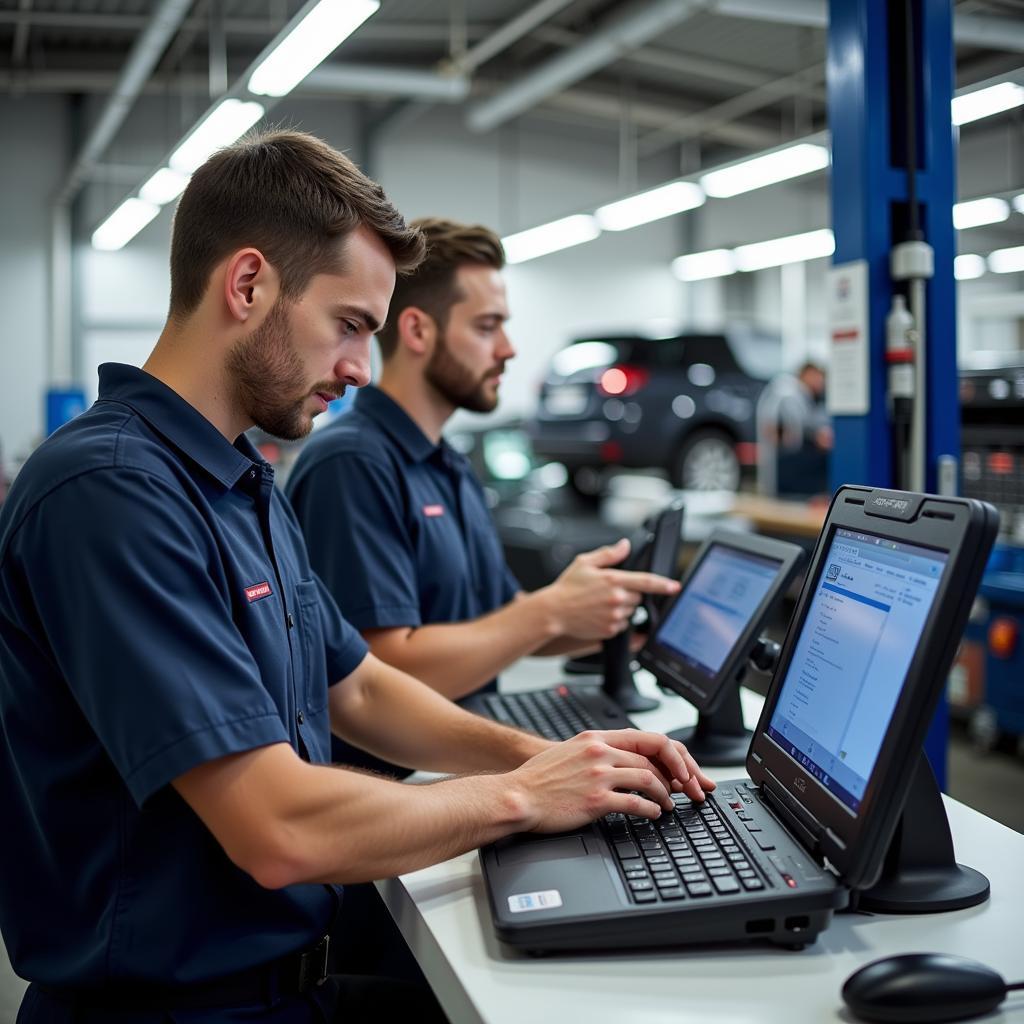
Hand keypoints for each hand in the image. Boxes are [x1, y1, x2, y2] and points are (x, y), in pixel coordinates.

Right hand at [508, 729, 715, 833]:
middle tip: (690, 789)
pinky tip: (654, 815)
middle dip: (679, 775)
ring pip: (650, 779)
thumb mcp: (571, 751)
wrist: (517, 796)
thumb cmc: (540, 778)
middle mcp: (600, 752)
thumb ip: (598, 751)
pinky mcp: (596, 800)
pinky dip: (652, 810)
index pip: (647, 738)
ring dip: (667, 794)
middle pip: (654, 758)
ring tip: (670, 804)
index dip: (672, 754)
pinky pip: (636, 803)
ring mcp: (599, 775)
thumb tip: (626, 760)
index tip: (683, 768)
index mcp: (596, 738)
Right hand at [543, 539, 680, 639]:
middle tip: (609, 591)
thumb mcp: (585, 563)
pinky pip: (622, 625)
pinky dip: (616, 620)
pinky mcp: (610, 630)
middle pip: (638, 596)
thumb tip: (624, 546)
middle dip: (629, 593)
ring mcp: (614, 616)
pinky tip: (599, 614)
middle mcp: (616, 599)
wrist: (554, 612)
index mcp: (613, 580)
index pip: (645, 581)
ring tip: (601, 603)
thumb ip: (608, 554)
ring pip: (631, 611)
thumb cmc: (567, 588)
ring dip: (623, 607)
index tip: (675, 586)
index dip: (663, 584)